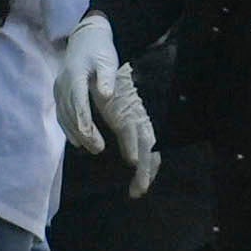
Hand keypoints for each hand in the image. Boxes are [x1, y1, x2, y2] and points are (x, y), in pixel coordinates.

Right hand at [54, 13, 123, 153]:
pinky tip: (76, 140)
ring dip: (75, 133)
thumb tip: (106, 95)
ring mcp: (59, 88)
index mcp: (75, 76)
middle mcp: (63, 84)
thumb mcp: (108, 60)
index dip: (84, 123)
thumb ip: (106, 78)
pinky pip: (61, 113)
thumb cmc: (99, 49)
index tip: (92, 138)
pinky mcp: (59, 92)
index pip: (78, 103)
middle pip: (71, 113)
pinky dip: (67, 127)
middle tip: (97, 149)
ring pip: (64, 115)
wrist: (85, 37)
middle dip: (83, 133)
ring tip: (89, 148)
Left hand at [96, 60, 159, 197]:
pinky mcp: (138, 127)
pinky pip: (147, 149)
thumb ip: (104, 84)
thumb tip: (106, 94)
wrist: (107, 59)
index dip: (134, 145)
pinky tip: (140, 180)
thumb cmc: (100, 69)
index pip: (132, 128)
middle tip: (138, 190)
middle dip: (144, 170)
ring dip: (146, 172)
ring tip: (138, 190)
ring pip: (149, 150)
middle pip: (147, 146)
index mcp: (125, 106)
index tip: (134, 162)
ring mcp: (140, 123)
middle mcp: (137, 117)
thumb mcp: (100, 72)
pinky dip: (147, 166)